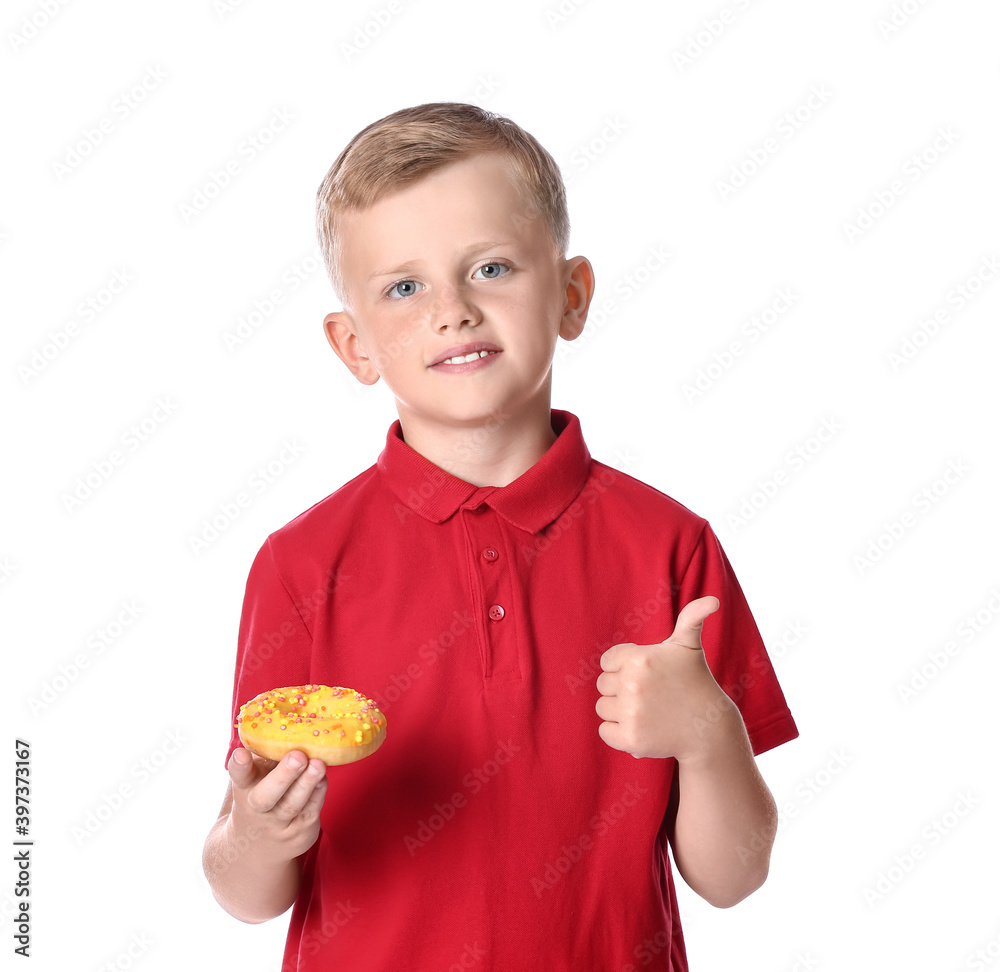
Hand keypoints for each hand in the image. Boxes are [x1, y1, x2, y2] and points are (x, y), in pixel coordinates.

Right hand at [226, 748, 327, 863]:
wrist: (255, 847)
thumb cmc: (260, 794)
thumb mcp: (255, 777)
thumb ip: (267, 754)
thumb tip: (293, 721)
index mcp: (244, 787)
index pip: (239, 776)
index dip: (239, 765)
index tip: (241, 754)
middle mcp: (257, 808)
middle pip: (267, 795)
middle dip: (284, 775)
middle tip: (298, 756)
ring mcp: (278, 824)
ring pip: (292, 804)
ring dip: (307, 783)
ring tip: (318, 764)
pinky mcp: (299, 834)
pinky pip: (311, 811)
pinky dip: (318, 793)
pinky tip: (322, 778)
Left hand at [595, 596, 737, 759]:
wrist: (708, 727)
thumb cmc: (694, 681)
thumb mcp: (689, 646)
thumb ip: (692, 617)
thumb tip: (713, 600)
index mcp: (638, 658)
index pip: (606, 662)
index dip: (623, 668)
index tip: (645, 675)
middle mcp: (632, 685)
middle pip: (603, 685)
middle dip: (620, 689)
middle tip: (648, 694)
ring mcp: (631, 713)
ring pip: (602, 708)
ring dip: (618, 711)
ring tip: (646, 710)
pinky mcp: (631, 739)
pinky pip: (605, 732)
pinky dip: (618, 733)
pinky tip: (641, 727)